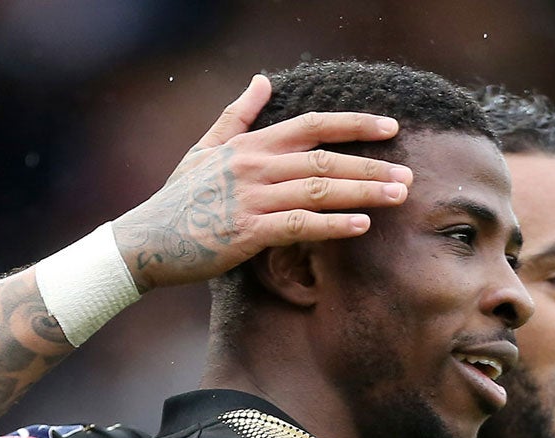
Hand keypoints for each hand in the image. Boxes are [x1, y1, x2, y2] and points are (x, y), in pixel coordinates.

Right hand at [111, 73, 413, 292]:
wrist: (146, 240)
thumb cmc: (178, 199)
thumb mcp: (204, 148)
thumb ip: (238, 115)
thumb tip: (262, 80)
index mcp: (251, 145)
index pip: (313, 125)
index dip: (354, 124)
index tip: (391, 128)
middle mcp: (254, 166)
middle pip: (324, 159)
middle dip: (370, 166)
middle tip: (409, 174)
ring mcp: (251, 198)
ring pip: (318, 190)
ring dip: (362, 193)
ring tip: (398, 197)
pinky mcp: (246, 232)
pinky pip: (298, 226)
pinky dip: (332, 225)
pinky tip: (361, 226)